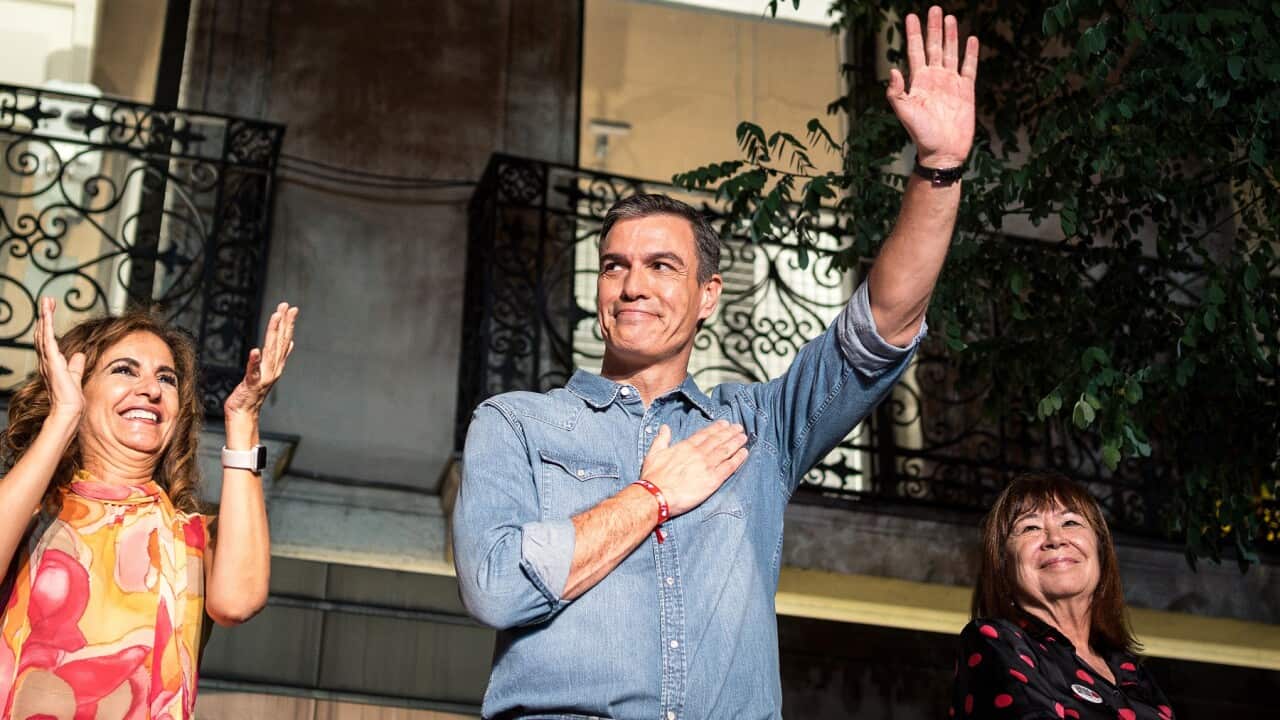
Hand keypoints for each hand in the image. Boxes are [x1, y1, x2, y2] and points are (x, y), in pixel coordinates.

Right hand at [34, 297, 85, 419]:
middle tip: (47, 300)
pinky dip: (46, 327)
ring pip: (43, 334)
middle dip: (44, 316)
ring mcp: (48, 361)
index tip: (50, 311)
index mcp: (52, 363)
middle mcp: (46, 361)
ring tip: (46, 301)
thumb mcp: (75, 376)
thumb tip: (78, 355)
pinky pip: (47, 341)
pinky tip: (46, 316)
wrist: (70, 410)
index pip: (48, 340)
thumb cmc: (72, 398)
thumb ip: (75, 365)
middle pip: (42, 333)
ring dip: (45, 316)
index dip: (47, 326)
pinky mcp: (52, 363)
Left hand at [223, 302, 297, 417]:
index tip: (291, 309)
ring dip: (274, 333)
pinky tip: (255, 350)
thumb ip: (279, 357)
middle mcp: (273, 368)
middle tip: (286, 306)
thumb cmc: (252, 393)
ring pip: (271, 350)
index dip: (288, 324)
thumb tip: (291, 343)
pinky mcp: (252, 383)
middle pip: (280, 342)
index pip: (284, 340)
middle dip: (283, 323)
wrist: (244, 413)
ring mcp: (264, 376)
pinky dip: (255, 361)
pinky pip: (253, 370)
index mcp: (276, 365)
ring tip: (276, 317)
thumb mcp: (266, 371)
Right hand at [640, 420, 748, 515]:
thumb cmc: (653, 477)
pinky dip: (738, 459)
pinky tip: (744, 453)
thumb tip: (665, 428)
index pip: (704, 435)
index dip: (716, 428)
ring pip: (725, 451)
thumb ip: (661, 439)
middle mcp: (698, 454)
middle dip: (729, 433)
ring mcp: (707, 466)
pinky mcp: (712, 480)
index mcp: (685, 447)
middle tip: (739, 427)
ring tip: (744, 437)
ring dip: (736, 442)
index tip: (725, 424)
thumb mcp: (653, 453)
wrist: (656, 495)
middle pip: (718, 440)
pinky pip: (728, 467)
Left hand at [887, 6, 979, 167]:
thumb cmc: (922, 135)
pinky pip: (969, 68)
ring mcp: (951, 83)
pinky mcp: (966, 91)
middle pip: (934, 47)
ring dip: (950, 36)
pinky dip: (971, 54)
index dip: (913, 34)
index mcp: (918, 82)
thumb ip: (896, 92)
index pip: (915, 51)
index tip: (911, 16)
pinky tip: (971, 39)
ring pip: (951, 53)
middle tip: (934, 8)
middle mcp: (934, 79)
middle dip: (933, 28)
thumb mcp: (905, 113)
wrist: (943, 152)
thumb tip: (893, 70)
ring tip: (949, 18)